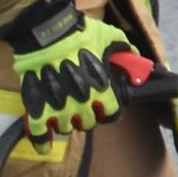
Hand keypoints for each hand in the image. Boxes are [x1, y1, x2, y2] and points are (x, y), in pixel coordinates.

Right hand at [0, 0, 133, 140]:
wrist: (45, 30)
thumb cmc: (80, 33)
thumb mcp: (111, 37)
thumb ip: (126, 52)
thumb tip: (140, 61)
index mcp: (102, 89)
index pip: (111, 114)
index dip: (108, 111)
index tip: (104, 107)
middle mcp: (83, 102)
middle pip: (88, 123)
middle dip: (87, 116)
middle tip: (82, 107)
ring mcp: (59, 106)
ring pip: (66, 128)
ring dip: (66, 122)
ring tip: (63, 113)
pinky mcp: (38, 106)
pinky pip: (39, 131)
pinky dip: (41, 141)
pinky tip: (43, 146)